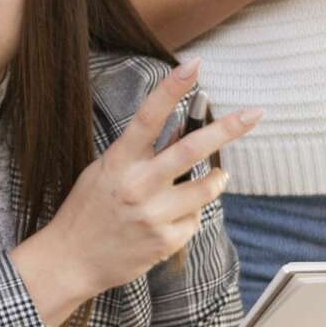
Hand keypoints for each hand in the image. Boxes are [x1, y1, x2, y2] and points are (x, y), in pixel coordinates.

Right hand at [11, 62, 259, 319]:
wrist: (71, 261)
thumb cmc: (86, 211)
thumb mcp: (103, 172)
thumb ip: (139, 153)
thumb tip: (178, 128)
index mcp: (118, 162)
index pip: (148, 118)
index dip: (172, 89)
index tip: (194, 66)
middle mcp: (137, 186)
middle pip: (190, 150)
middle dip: (227, 130)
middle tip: (254, 113)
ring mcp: (153, 215)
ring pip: (206, 188)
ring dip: (218, 178)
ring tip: (218, 175)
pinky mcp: (165, 241)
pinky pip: (195, 219)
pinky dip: (191, 213)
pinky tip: (172, 217)